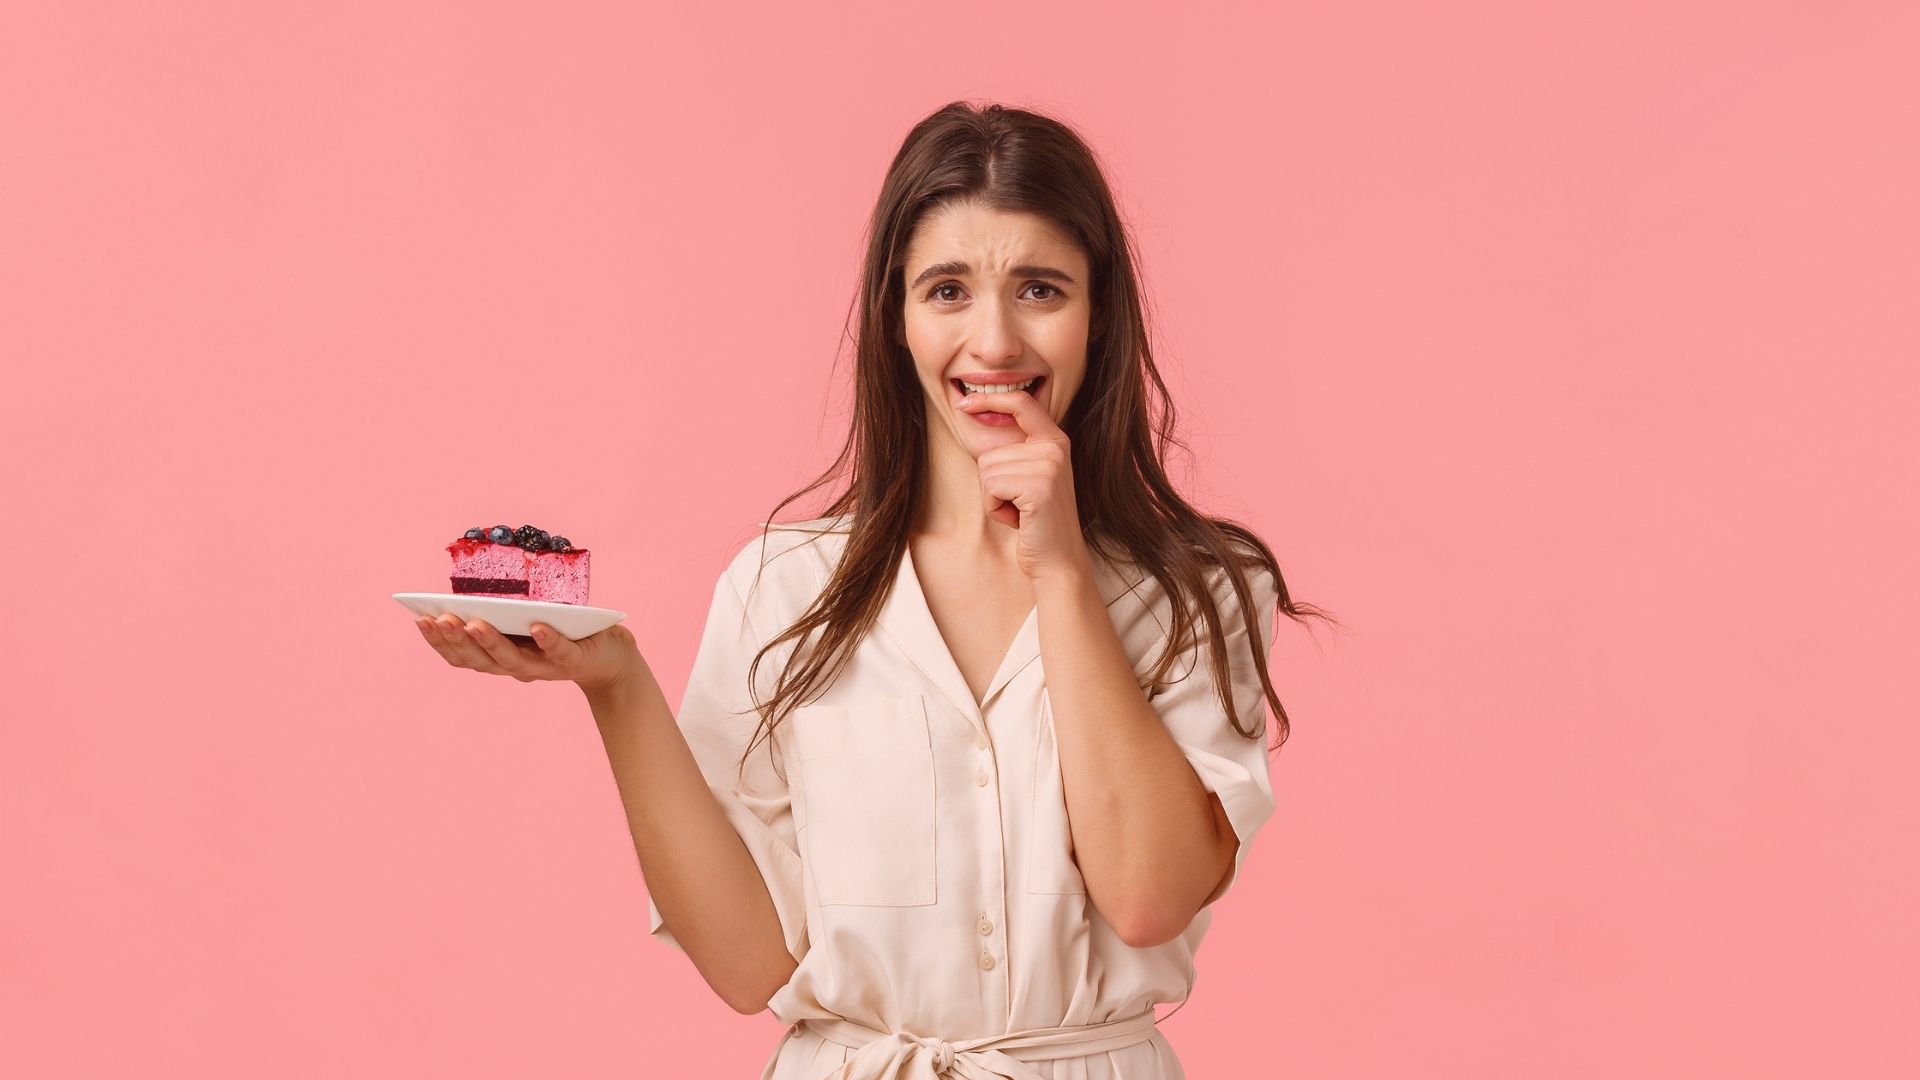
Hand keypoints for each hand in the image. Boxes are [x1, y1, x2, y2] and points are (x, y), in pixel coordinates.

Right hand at [416, 614, 644, 694]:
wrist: (610, 656)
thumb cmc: (562, 632)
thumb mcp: (525, 621)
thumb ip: (501, 612)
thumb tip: (469, 585)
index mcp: (501, 657)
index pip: (463, 656)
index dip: (440, 642)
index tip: (420, 619)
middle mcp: (518, 668)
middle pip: (480, 660)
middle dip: (457, 640)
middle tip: (439, 619)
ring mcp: (546, 667)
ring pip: (513, 661)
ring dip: (491, 642)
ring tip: (474, 623)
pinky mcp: (575, 660)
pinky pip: (559, 652)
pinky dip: (547, 640)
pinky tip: (536, 626)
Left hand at [957, 388, 1093, 581]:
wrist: (1058, 560)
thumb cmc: (1036, 522)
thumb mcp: (1030, 477)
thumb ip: (1015, 450)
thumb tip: (979, 415)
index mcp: (1055, 440)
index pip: (1021, 402)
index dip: (989, 399)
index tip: (965, 402)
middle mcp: (1055, 447)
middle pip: (989, 452)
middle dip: (993, 485)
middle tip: (1020, 505)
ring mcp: (1049, 465)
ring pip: (987, 471)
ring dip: (994, 499)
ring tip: (1020, 512)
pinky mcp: (1038, 485)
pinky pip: (990, 487)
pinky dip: (995, 509)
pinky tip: (1018, 520)